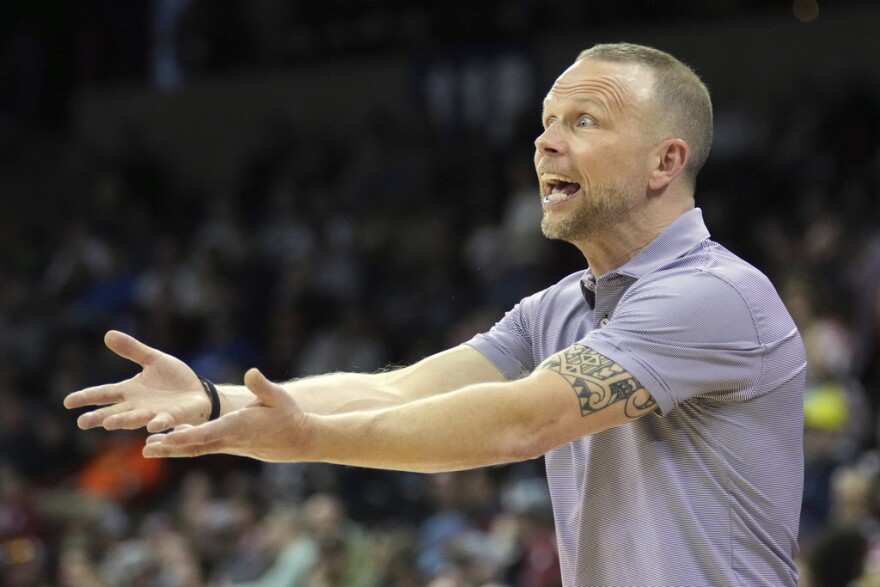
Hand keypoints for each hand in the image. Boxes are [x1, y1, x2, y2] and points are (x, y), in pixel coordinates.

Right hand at [64, 330, 212, 431]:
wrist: (199, 392)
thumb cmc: (174, 379)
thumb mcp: (153, 359)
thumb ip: (132, 350)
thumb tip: (108, 334)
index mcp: (130, 391)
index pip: (104, 393)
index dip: (87, 397)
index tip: (67, 402)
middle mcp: (138, 405)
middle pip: (114, 411)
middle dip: (98, 417)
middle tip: (81, 422)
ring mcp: (154, 413)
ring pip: (135, 418)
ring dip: (123, 421)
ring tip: (109, 422)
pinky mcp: (173, 417)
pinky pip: (164, 421)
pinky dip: (158, 423)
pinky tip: (152, 426)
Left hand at [143, 368, 311, 461]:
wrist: (296, 440)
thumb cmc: (288, 416)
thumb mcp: (279, 398)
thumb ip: (263, 387)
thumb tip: (250, 372)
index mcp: (240, 427)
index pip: (211, 433)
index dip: (189, 435)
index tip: (170, 436)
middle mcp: (230, 439)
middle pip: (197, 446)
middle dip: (173, 447)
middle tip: (147, 448)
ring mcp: (228, 445)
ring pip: (195, 449)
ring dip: (172, 450)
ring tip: (147, 450)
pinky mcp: (227, 445)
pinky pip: (201, 448)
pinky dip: (183, 447)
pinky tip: (167, 444)